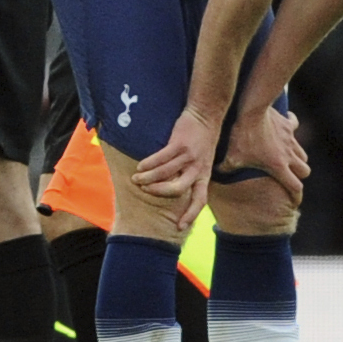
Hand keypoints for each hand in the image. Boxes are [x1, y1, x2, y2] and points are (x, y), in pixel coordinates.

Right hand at [133, 109, 218, 233]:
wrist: (206, 115)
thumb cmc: (201, 140)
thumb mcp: (203, 161)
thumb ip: (190, 175)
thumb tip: (173, 190)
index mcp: (204, 176)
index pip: (200, 200)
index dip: (190, 214)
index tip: (179, 226)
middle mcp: (197, 168)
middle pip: (177, 189)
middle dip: (158, 192)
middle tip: (145, 191)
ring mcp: (189, 156)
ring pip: (165, 173)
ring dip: (148, 178)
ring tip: (136, 179)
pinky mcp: (180, 143)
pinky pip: (161, 157)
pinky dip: (149, 164)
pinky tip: (140, 166)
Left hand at [221, 104, 308, 206]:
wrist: (252, 111)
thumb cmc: (243, 136)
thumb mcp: (233, 156)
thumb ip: (226, 168)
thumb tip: (217, 172)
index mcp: (278, 166)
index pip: (295, 186)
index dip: (296, 195)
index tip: (293, 200)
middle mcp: (289, 155)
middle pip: (305, 171)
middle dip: (298, 175)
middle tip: (288, 175)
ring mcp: (290, 140)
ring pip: (302, 153)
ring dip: (297, 157)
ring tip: (287, 157)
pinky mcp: (288, 125)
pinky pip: (294, 125)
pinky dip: (291, 128)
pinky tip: (284, 128)